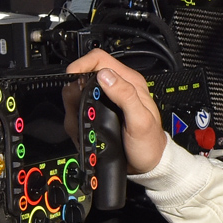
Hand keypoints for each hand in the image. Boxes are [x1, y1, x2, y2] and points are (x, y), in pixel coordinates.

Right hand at [66, 49, 167, 174]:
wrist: (148, 163)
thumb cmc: (150, 143)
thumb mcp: (141, 120)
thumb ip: (125, 96)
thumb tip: (105, 76)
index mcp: (129, 82)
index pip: (99, 59)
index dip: (82, 64)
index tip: (72, 78)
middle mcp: (116, 88)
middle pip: (85, 74)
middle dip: (75, 89)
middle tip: (76, 106)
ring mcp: (107, 100)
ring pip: (79, 92)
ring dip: (74, 105)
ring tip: (83, 119)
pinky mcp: (99, 112)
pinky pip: (80, 108)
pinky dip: (76, 116)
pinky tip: (84, 126)